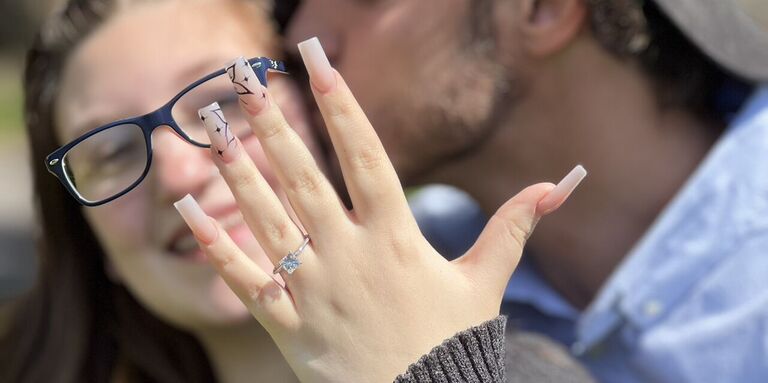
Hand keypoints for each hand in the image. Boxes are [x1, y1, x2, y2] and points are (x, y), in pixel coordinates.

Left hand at [175, 38, 585, 381]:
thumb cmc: (452, 345)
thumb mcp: (485, 282)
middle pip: (304, 176)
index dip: (340, 104)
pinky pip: (244, 279)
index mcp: (395, 236)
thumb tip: (557, 186)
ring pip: (267, 218)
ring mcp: (314, 288)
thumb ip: (513, 228)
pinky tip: (184, 209)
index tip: (315, 62)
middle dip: (273, 123)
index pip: (364, 155)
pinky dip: (215, 245)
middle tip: (244, 79)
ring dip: (237, 170)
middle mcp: (348, 254)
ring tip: (211, 127)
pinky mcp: (288, 323)